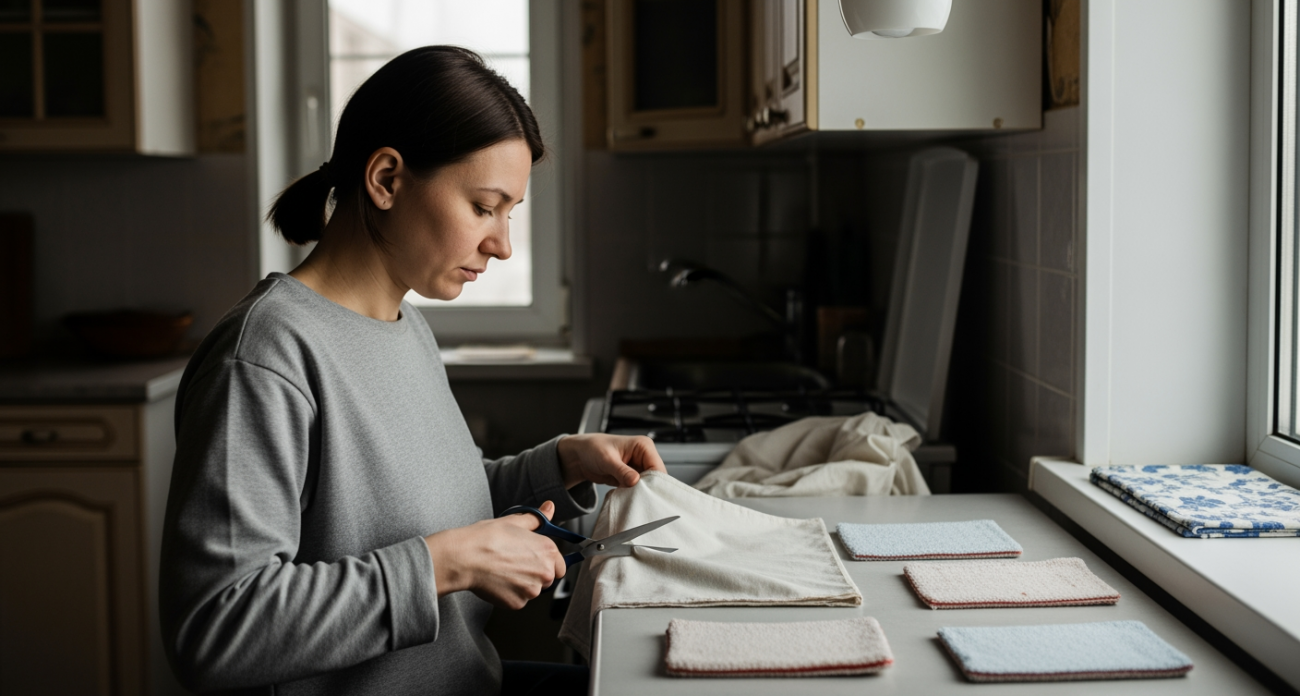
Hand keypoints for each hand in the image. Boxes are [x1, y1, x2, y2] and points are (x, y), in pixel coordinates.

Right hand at [423, 500, 566, 608]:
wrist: (464, 558)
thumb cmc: (487, 538)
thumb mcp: (514, 522)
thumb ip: (537, 518)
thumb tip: (549, 508)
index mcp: (548, 551)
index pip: (560, 564)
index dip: (547, 562)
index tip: (534, 559)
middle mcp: (544, 572)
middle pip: (547, 578)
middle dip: (534, 573)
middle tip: (514, 563)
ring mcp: (531, 590)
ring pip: (532, 590)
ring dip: (522, 584)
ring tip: (503, 570)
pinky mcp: (517, 603)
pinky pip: (518, 600)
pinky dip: (510, 593)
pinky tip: (498, 581)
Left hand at [556, 434, 666, 488]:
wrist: (580, 456)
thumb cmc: (593, 449)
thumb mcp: (607, 459)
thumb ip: (622, 471)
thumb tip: (635, 481)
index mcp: (643, 446)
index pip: (657, 466)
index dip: (654, 481)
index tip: (647, 494)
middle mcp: (644, 456)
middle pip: (655, 478)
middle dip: (647, 489)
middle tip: (639, 499)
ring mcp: (639, 468)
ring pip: (648, 485)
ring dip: (640, 493)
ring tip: (632, 499)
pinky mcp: (632, 477)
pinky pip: (638, 489)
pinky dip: (633, 495)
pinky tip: (628, 499)